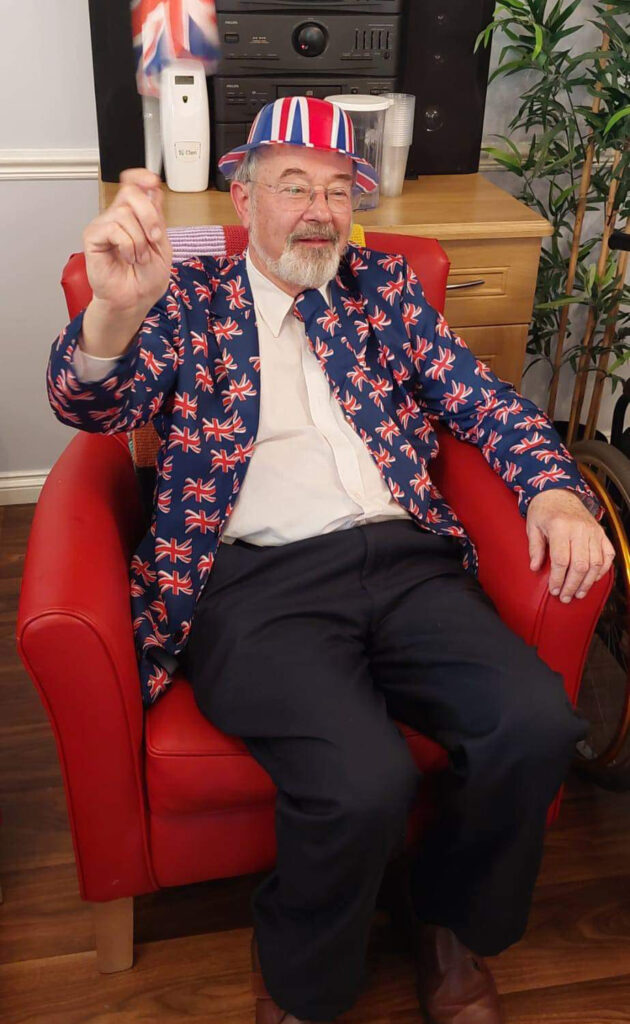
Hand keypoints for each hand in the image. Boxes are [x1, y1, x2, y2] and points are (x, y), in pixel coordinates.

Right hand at [82, 168, 172, 314]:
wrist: (135, 300)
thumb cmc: (146, 279)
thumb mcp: (162, 245)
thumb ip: (157, 218)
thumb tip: (153, 189)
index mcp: (135, 216)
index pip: (132, 184)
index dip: (141, 177)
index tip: (152, 182)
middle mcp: (117, 217)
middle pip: (130, 192)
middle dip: (149, 215)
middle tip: (155, 238)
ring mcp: (104, 225)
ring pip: (124, 213)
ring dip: (139, 240)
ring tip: (138, 257)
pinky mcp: (93, 236)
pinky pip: (113, 228)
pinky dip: (127, 245)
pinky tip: (126, 257)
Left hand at [526, 488, 614, 601]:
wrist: (559, 492)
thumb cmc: (543, 510)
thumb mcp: (532, 527)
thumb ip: (535, 548)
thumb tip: (535, 568)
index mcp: (560, 527)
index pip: (561, 560)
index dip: (557, 578)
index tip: (553, 590)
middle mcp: (579, 529)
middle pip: (580, 565)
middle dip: (572, 585)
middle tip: (565, 597)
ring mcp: (593, 531)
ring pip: (595, 563)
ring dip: (587, 582)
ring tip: (578, 594)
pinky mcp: (601, 533)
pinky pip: (608, 555)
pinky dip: (602, 570)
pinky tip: (592, 580)